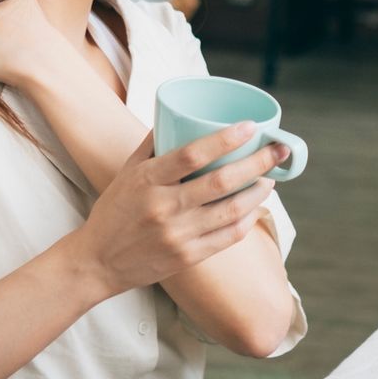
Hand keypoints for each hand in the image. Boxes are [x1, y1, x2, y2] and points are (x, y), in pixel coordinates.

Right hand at [73, 123, 289, 299]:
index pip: (192, 154)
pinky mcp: (188, 257)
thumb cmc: (114, 212)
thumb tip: (177, 116)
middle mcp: (164, 207)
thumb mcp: (127, 172)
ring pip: (232, 210)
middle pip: (221, 181)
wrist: (98, 262)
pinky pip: (228, 236)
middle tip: (279, 151)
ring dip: (258, 192)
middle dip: (257, 163)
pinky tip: (255, 207)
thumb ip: (152, 145)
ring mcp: (178, 235)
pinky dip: (247, 220)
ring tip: (270, 179)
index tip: (251, 126)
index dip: (226, 138)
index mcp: (148, 180)